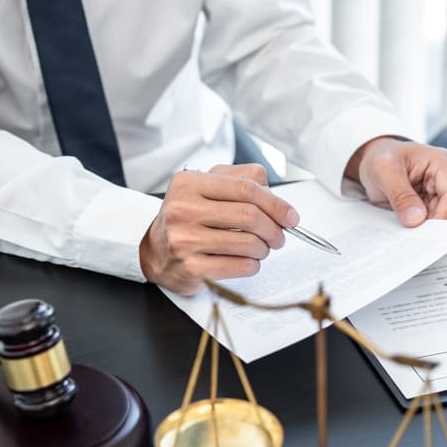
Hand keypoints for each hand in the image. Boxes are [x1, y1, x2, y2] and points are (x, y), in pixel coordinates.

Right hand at [139, 163, 298, 293]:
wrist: (155, 252)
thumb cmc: (187, 218)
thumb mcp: (206, 187)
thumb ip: (241, 179)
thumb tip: (276, 196)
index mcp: (190, 183)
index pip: (246, 188)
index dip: (276, 203)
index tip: (291, 216)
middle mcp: (183, 209)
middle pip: (250, 216)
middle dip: (274, 229)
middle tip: (279, 236)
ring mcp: (185, 239)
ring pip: (248, 243)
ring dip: (264, 249)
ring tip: (262, 248)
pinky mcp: (191, 267)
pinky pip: (240, 266)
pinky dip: (253, 265)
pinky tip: (248, 261)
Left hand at [345, 137, 446, 225]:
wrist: (373, 159)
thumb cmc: (381, 156)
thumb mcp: (384, 170)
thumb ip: (400, 195)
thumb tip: (416, 217)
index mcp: (443, 162)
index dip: (441, 218)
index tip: (424, 232)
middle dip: (430, 223)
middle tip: (409, 229)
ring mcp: (440, 190)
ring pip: (442, 217)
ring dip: (424, 224)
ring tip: (402, 219)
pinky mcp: (432, 202)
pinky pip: (431, 220)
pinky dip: (419, 225)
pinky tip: (405, 221)